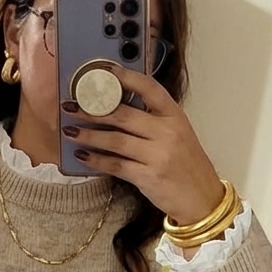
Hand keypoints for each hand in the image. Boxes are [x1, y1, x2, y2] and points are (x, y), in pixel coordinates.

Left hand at [61, 64, 224, 225]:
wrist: (202, 198)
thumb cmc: (187, 165)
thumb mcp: (178, 134)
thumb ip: (153, 119)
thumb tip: (116, 106)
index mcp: (175, 116)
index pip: (150, 89)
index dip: (126, 78)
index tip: (104, 72)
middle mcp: (168, 132)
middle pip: (124, 115)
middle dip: (92, 110)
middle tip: (71, 106)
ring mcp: (158, 155)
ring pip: (115, 140)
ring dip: (88, 135)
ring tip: (69, 131)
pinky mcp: (148, 177)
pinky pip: (116, 165)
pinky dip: (96, 160)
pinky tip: (82, 155)